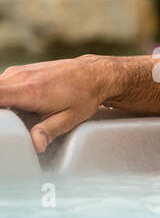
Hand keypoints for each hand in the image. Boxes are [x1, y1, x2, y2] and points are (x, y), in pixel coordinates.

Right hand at [0, 54, 121, 151]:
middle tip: (6, 124)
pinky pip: (0, 83)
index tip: (1, 122)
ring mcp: (17, 72)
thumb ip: (49, 131)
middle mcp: (20, 78)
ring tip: (10, 118)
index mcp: (30, 91)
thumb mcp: (70, 118)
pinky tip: (13, 107)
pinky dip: (1, 94)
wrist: (93, 74)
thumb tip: (36, 145)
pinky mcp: (18, 71)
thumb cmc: (83, 96)